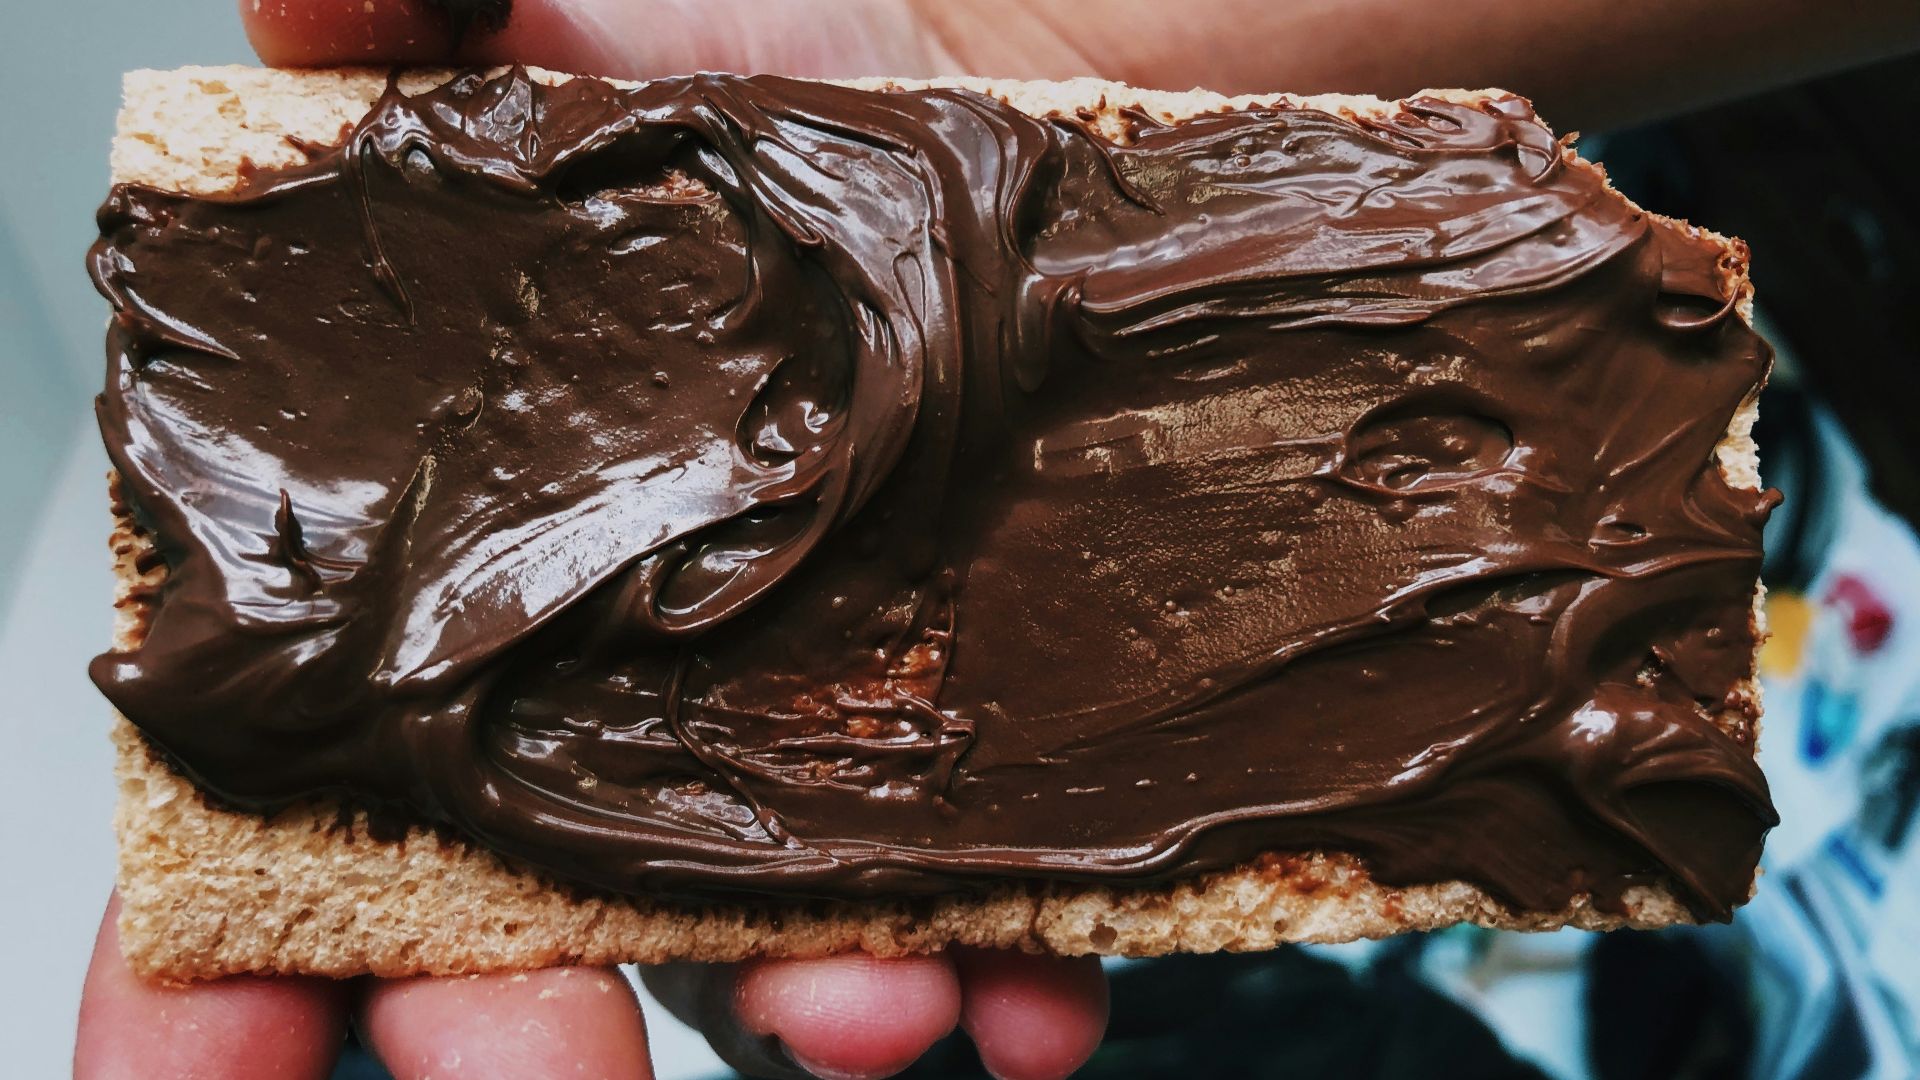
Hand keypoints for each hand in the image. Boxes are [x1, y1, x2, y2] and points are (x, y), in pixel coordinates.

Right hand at [78, 4, 1106, 1076]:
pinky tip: (1031, 992)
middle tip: (537, 1069)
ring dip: (798, 996)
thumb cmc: (830, 56)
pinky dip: (1007, 951)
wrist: (1086, 99)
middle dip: (504, 1008)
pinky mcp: (984, 690)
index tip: (194, 1060)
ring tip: (863, 1017)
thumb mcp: (580, 10)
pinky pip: (988, 868)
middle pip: (513, 879)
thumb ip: (401, 9)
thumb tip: (287, 7)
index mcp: (479, 504)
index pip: (298, 756)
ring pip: (760, 903)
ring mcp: (811, 675)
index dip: (215, 930)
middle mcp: (626, 627)